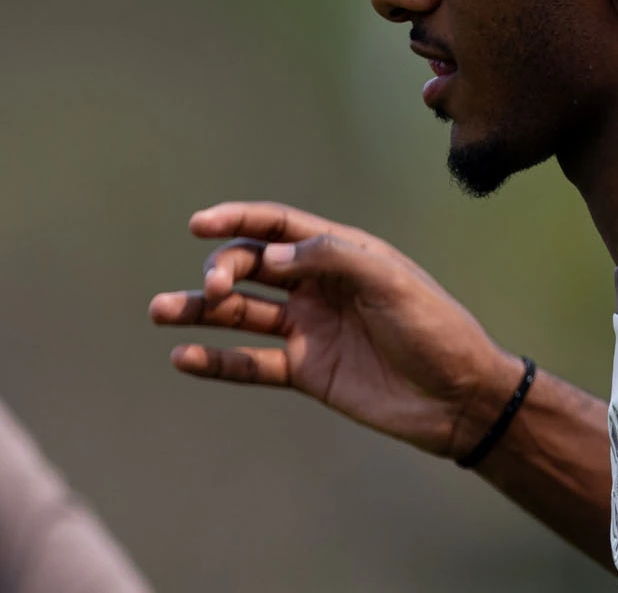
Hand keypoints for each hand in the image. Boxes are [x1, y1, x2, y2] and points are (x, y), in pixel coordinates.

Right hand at [148, 201, 521, 459]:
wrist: (458, 397)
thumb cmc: (433, 327)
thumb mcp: (390, 280)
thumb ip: (331, 258)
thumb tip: (270, 258)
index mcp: (339, 252)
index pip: (276, 227)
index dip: (237, 220)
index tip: (199, 223)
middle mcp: (317, 286)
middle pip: (251, 267)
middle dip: (223, 269)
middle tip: (214, 289)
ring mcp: (308, 329)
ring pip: (240, 314)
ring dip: (199, 310)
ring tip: (159, 310)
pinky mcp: (306, 372)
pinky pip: (250, 363)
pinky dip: (216, 360)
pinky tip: (182, 356)